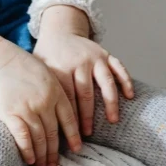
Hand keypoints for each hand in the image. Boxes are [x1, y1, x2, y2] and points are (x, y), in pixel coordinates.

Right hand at [0, 41, 81, 165]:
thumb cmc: (21, 66)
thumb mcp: (46, 74)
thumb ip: (56, 91)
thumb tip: (62, 111)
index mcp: (56, 92)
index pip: (69, 119)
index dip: (73, 136)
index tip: (76, 149)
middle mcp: (45, 102)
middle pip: (54, 133)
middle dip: (55, 152)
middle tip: (55, 164)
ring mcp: (28, 109)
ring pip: (40, 138)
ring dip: (42, 155)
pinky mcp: (11, 113)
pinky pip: (22, 136)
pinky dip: (27, 150)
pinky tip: (30, 159)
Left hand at [34, 5, 133, 135]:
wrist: (59, 30)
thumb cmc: (47, 56)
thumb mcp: (38, 69)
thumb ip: (41, 89)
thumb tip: (36, 120)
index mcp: (60, 67)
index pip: (66, 98)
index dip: (69, 117)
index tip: (70, 134)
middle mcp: (79, 62)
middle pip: (85, 94)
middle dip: (86, 116)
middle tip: (87, 134)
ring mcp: (94, 57)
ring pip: (105, 82)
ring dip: (110, 103)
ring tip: (112, 120)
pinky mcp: (106, 54)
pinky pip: (119, 68)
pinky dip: (126, 81)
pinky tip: (130, 96)